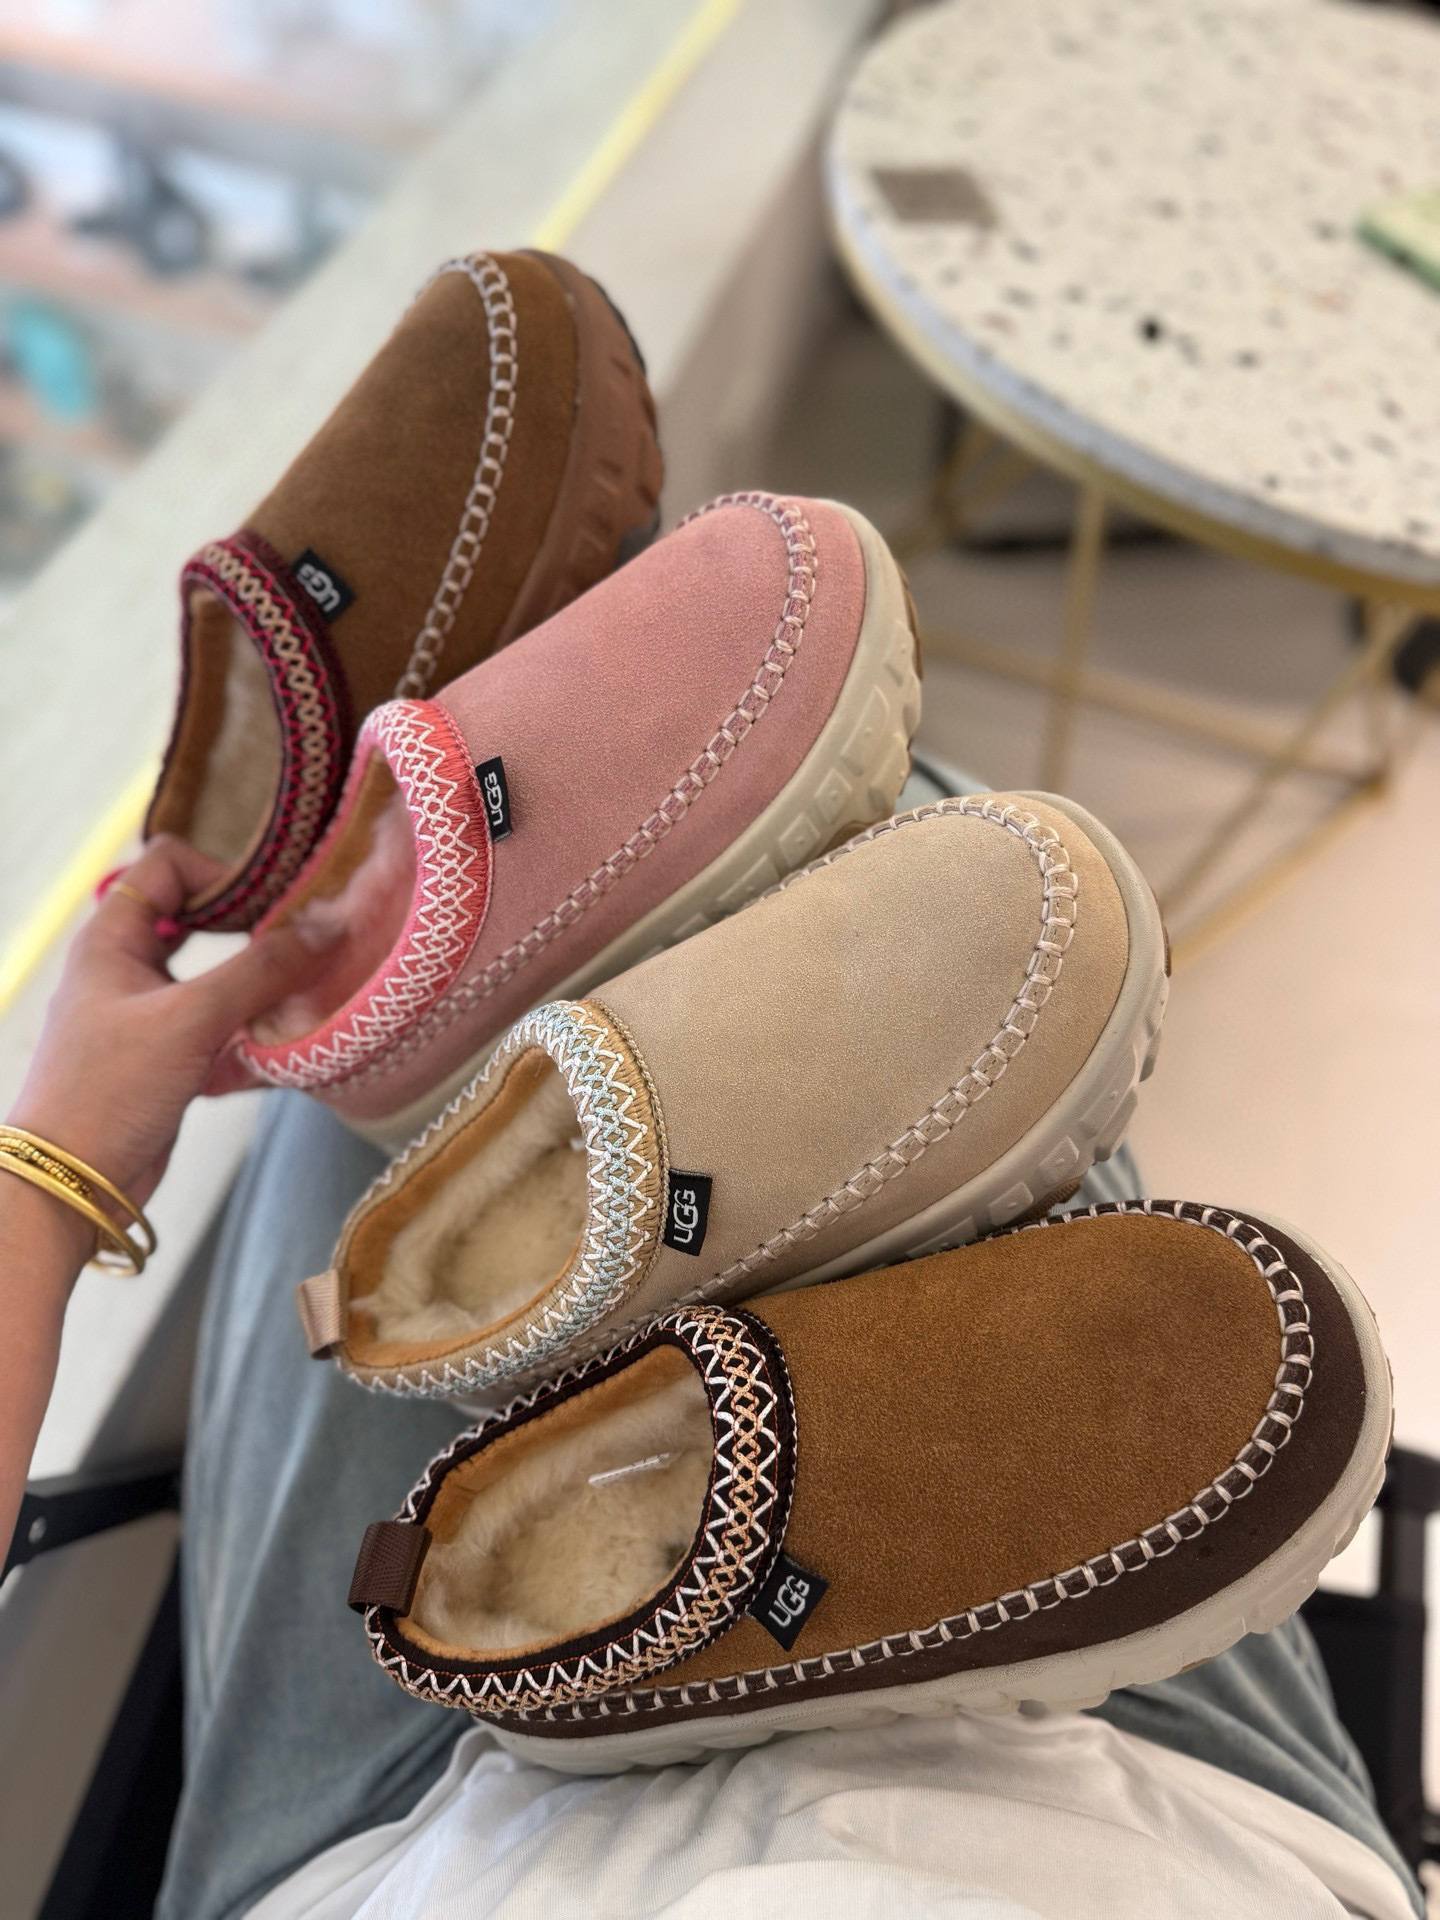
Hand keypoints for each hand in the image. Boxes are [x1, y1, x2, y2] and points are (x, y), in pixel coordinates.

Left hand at [5, 835, 332, 1211]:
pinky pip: (222, 1031)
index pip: (168, 865)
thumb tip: (328, 923)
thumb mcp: (191, 1019)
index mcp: (113, 938)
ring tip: (307, 998)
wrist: (72, 1185)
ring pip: (217, 980)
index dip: (221, 872)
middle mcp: (127, 968)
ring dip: (261, 989)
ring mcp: (148, 1015)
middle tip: (304, 942)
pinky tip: (286, 1053)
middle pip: (200, 921)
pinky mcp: (167, 1060)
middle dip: (254, 931)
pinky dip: (253, 1038)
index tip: (274, 902)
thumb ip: (262, 969)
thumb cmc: (108, 1090)